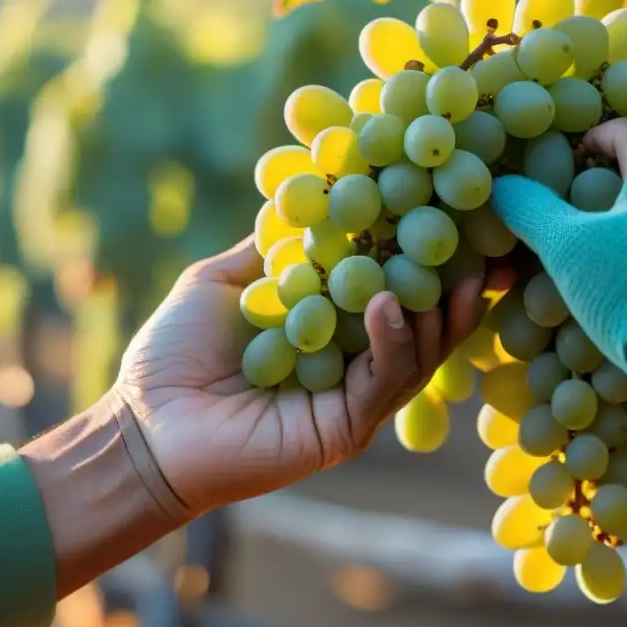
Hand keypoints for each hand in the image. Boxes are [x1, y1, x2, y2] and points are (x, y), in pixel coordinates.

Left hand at [113, 236, 510, 517]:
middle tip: (481, 248)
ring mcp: (352, 400)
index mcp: (329, 329)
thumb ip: (270, 248)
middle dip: (451, 289)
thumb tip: (305, 196)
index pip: (388, 289)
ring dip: (432, 313)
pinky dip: (392, 341)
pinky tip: (388, 302)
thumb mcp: (223, 281)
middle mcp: (349, 364)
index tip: (447, 216)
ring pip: (413, 357)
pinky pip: (382, 383)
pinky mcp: (345, 429)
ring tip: (447, 271)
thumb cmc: (174, 352)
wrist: (144, 423)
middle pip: (418, 326)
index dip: (418, 258)